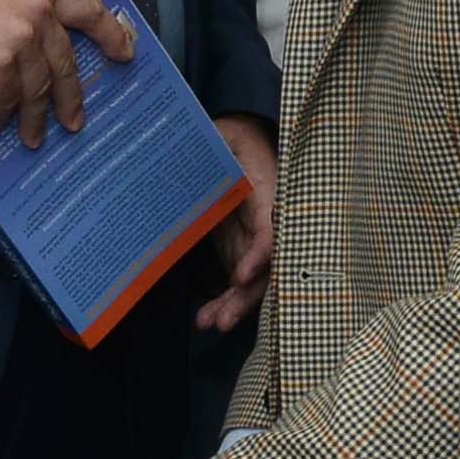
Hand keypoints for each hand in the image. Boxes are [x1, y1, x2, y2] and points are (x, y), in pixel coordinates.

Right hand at [0, 0, 122, 137]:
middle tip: (74, 120)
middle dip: (70, 97)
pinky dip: (2, 115)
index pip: (88, 9)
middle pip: (64, 62)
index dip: (111, 34)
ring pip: (37, 88)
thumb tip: (32, 24)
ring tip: (32, 136)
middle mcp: (36, 9)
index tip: (124, 53)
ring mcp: (17, 39)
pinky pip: (6, 99)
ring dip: (34, 117)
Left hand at [196, 117, 278, 334]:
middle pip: (267, 268)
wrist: (237, 139)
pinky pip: (237, 283)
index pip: (272, 229)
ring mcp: (254, 240)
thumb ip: (211, 147)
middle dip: (245, 297)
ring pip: (254, 282)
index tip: (241, 275)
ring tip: (208, 323)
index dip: (260, 255)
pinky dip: (223, 301)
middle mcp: (268, 222)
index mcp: (269, 191)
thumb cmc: (230, 135)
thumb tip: (187, 159)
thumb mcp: (221, 135)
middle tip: (222, 320)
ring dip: (233, 306)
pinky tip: (205, 318)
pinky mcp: (240, 251)